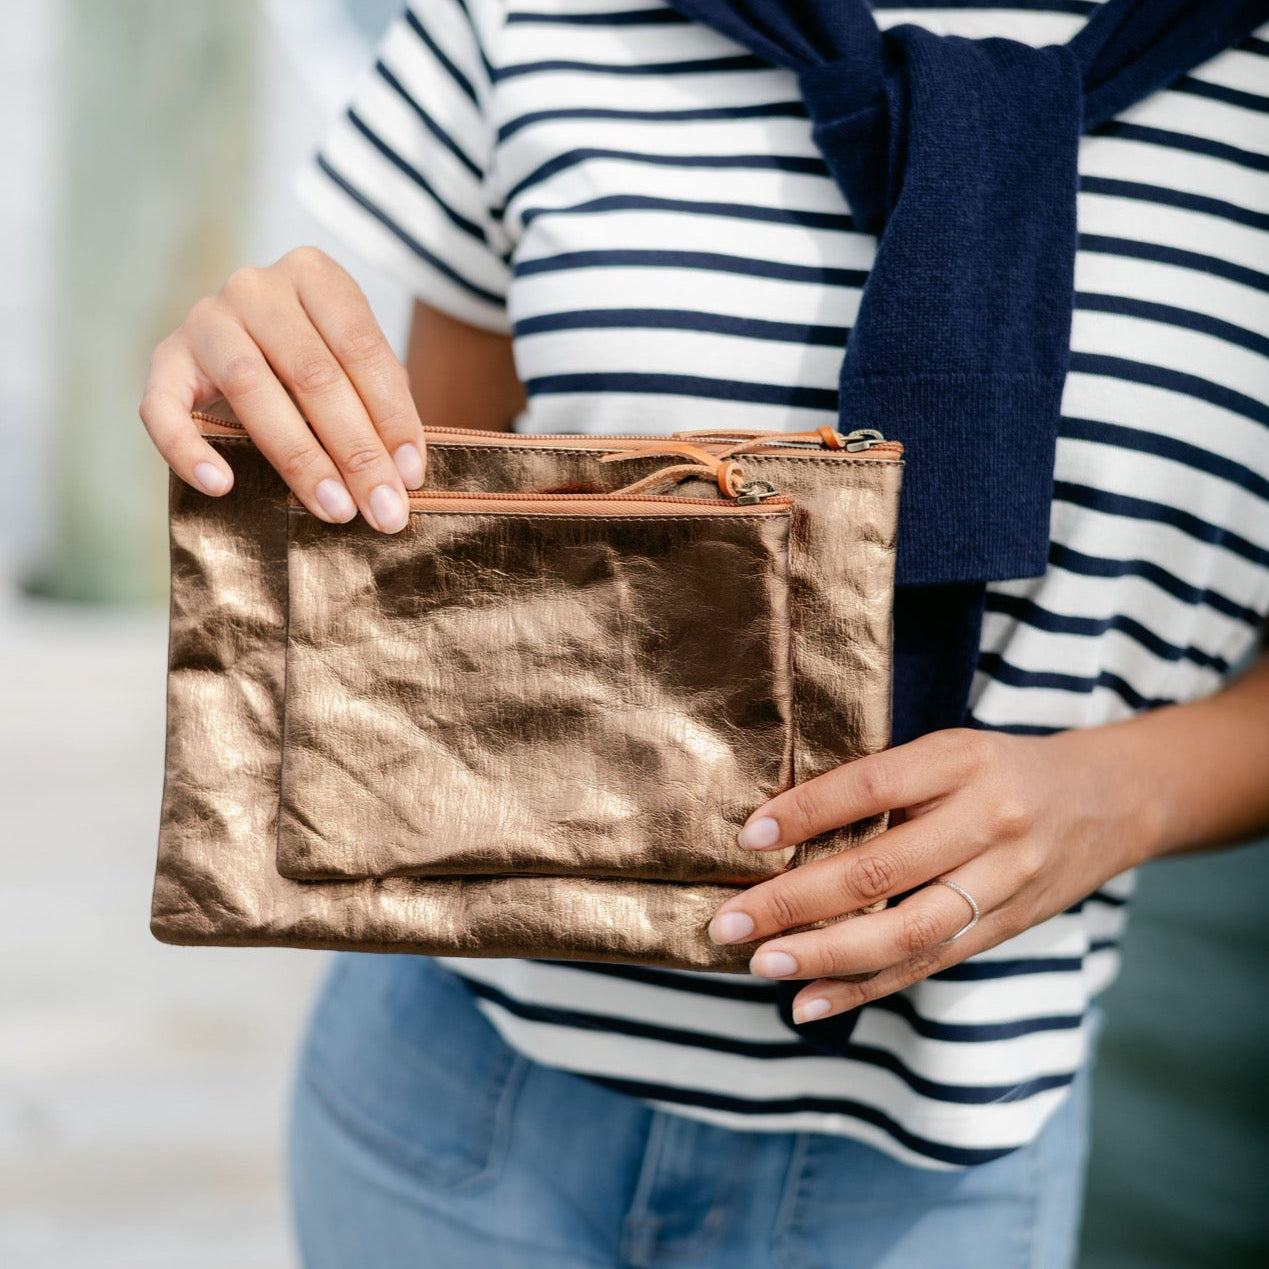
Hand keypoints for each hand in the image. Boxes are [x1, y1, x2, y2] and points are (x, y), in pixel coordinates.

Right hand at [140, 246, 425, 531]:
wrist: (242, 344)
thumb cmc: (315, 361)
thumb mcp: (355, 366)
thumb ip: (380, 405)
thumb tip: (403, 474)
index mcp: (315, 275)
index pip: (362, 348)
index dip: (392, 416)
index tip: (412, 475)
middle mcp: (256, 287)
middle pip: (313, 374)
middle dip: (357, 451)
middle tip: (384, 510)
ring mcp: (205, 319)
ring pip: (252, 389)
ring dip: (300, 459)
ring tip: (334, 509)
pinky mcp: (164, 359)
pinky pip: (163, 409)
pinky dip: (188, 450)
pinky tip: (221, 486)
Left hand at [707, 727, 1163, 1024]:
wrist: (1109, 800)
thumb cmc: (1002, 770)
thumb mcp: (950, 751)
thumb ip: (885, 783)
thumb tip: (781, 827)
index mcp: (961, 760)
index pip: (872, 786)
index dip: (808, 812)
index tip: (749, 837)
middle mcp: (987, 820)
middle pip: (881, 870)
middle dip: (796, 902)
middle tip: (730, 921)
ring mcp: (1002, 881)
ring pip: (905, 930)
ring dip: (825, 955)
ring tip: (762, 964)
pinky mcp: (1006, 928)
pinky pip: (928, 964)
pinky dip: (865, 988)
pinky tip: (810, 1003)